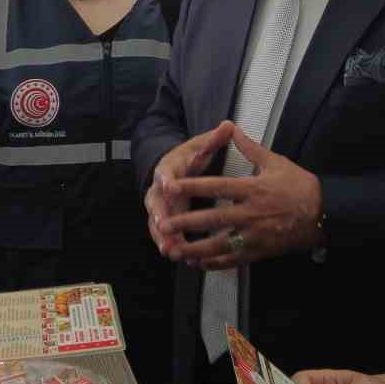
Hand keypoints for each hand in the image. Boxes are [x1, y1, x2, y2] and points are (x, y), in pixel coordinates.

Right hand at [146, 122, 235, 256]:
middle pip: (156, 203)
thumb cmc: (191, 158)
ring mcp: (159, 206)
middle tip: (164, 227)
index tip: (170, 186)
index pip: (165, 172)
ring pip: (157, 224)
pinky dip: (169, 246)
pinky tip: (179, 258)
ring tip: (171, 251)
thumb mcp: (201, 146)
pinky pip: (164, 235)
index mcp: (169, 167)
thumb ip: (213, 140)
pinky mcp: (163, 220)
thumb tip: (228, 125)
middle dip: (160, 216)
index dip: (167, 179)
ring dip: (162, 237)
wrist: (176, 168)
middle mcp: (159, 188)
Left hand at [159, 126, 322, 268]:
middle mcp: (252, 213)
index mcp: (253, 189)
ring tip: (173, 251)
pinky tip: (198, 263)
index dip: (193, 186)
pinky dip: (214, 263)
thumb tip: (233, 128)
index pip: (217, 187)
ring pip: (220, 245)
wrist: (324, 213)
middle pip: (213, 219)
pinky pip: (234, 260)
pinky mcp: (260, 251)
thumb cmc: (300, 186)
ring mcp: (255, 235)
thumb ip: (251, 148)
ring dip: (195, 249)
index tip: (171, 186)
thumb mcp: (276, 162)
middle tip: (163, 225)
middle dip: (186, 223)